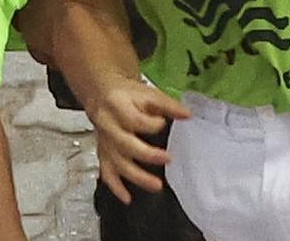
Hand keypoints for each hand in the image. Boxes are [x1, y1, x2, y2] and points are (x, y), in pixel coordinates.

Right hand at [87, 77, 189, 203]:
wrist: (102, 95)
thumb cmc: (128, 94)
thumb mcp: (148, 93)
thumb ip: (168, 105)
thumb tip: (187, 115)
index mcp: (118, 107)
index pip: (134, 120)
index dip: (151, 124)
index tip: (165, 124)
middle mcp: (108, 127)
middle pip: (125, 145)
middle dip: (147, 155)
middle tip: (167, 159)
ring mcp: (105, 143)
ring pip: (117, 163)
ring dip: (136, 177)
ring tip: (155, 186)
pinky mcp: (103, 154)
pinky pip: (107, 173)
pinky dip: (116, 187)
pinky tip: (127, 198)